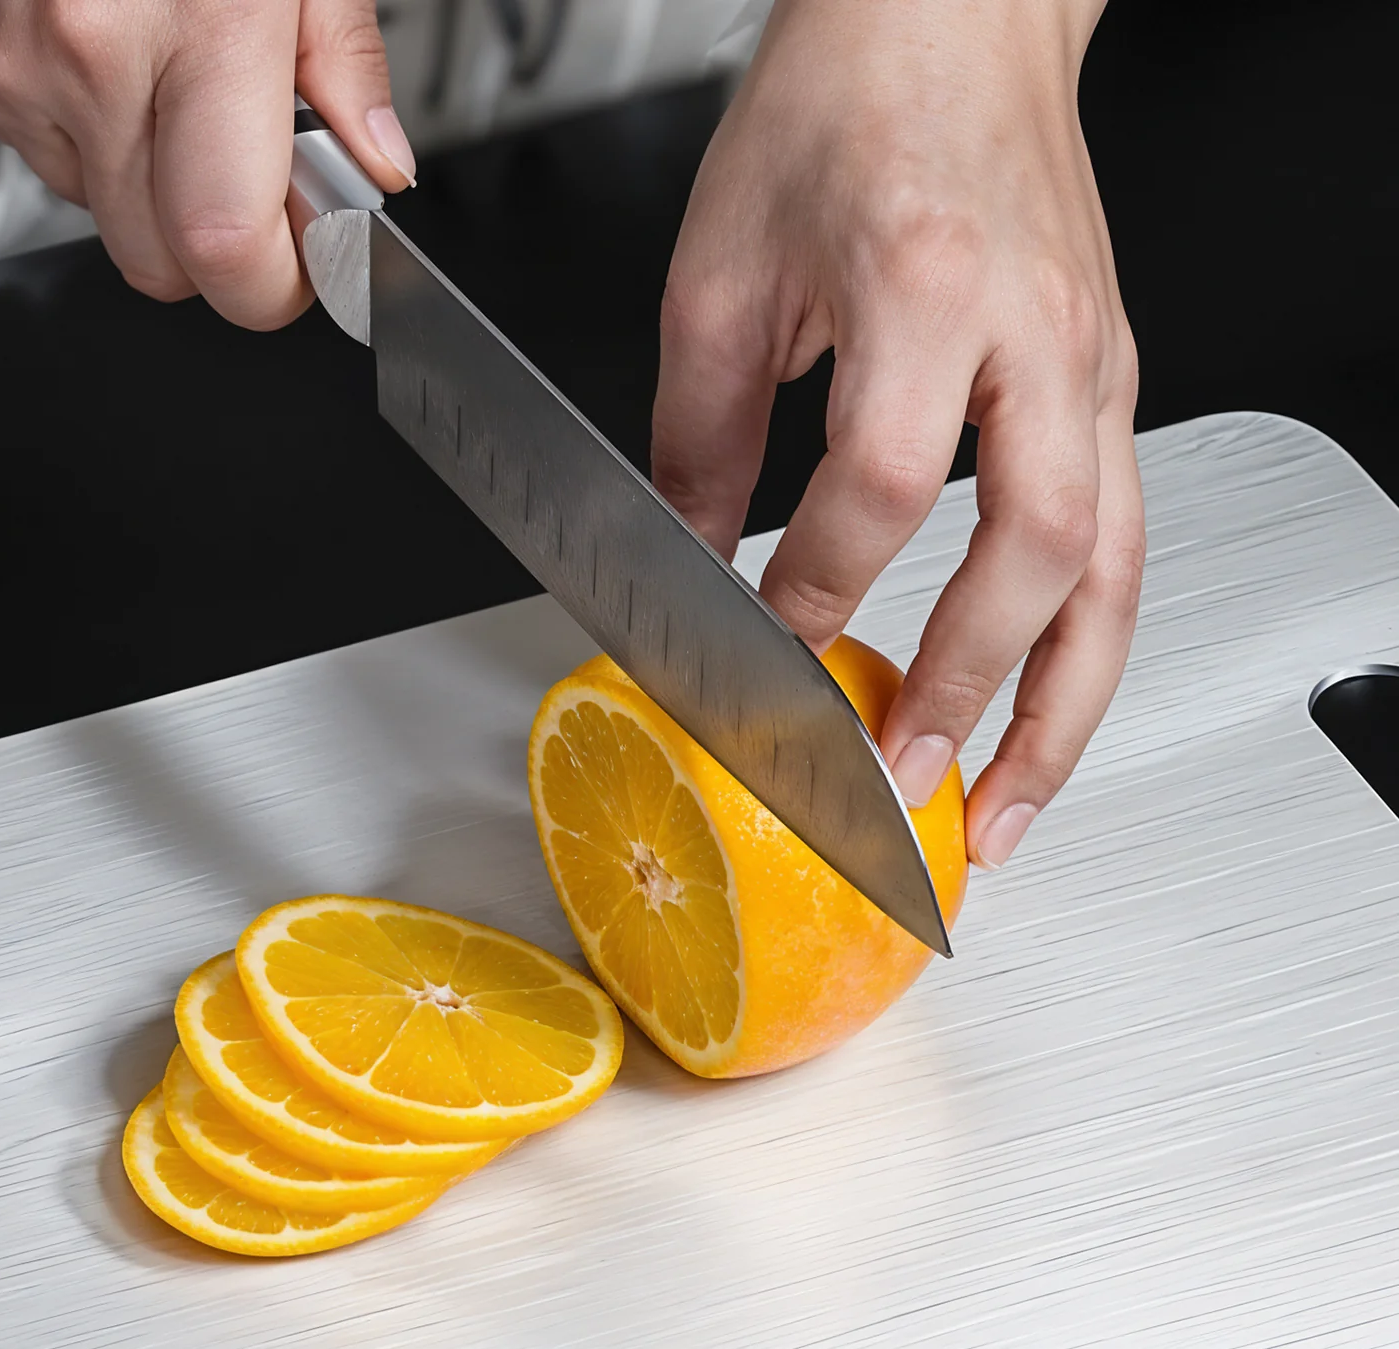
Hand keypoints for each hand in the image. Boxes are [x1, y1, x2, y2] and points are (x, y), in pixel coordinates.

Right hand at [0, 0, 415, 328]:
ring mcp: (5, 63)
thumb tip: (377, 166)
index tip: (304, 271)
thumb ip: (340, 67)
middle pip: (160, 263)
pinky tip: (98, 52)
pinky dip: (77, 128)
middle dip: (215, 249)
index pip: (225, 247)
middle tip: (247, 180)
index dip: (273, 287)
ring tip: (162, 73)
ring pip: (97, 211)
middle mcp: (84, 52)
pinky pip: (35, 154)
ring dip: (144, 179)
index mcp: (192, 24)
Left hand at [653, 0, 1143, 870]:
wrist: (953, 18)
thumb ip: (700, 433)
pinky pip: (1122, 540)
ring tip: (1005, 806)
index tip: (761, 658)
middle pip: (1035, 555)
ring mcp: (1097, 364)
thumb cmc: (848, 99)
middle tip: (898, 786)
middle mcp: (1040, 332)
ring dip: (1061, 711)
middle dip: (964, 694)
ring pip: (1114, 572)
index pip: (881, 488)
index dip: (816, 594)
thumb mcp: (724, 266)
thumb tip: (689, 559)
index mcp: (931, 285)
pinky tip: (1040, 705)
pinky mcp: (1112, 385)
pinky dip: (1083, 645)